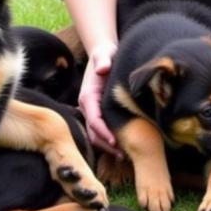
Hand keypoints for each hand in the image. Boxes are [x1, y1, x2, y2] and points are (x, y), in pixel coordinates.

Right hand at [78, 41, 123, 157]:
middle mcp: (87, 106)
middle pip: (94, 131)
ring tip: (124, 156)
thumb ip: (103, 60)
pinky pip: (100, 130)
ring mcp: (91, 111)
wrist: (103, 54)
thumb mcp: (105, 54)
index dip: (103, 131)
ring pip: (96, 134)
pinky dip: (108, 140)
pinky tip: (122, 147)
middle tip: (123, 155)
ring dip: (107, 146)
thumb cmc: (106, 54)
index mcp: (88, 96)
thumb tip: (102, 69)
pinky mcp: (97, 112)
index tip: (115, 141)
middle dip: (106, 144)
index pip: (94, 119)